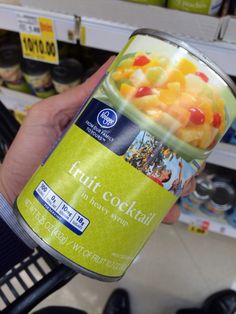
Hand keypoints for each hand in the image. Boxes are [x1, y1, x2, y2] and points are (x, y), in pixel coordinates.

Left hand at [0, 56, 195, 223]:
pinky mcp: (110, 201)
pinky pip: (139, 205)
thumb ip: (73, 98)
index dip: (159, 120)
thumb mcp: (46, 118)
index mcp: (102, 133)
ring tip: (184, 185)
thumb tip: (106, 69)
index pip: (136, 122)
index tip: (179, 116)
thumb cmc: (27, 158)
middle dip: (175, 154)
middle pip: (150, 152)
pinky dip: (158, 209)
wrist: (15, 199)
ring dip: (174, 182)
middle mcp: (112, 156)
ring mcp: (112, 179)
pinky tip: (167, 211)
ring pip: (152, 179)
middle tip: (189, 157)